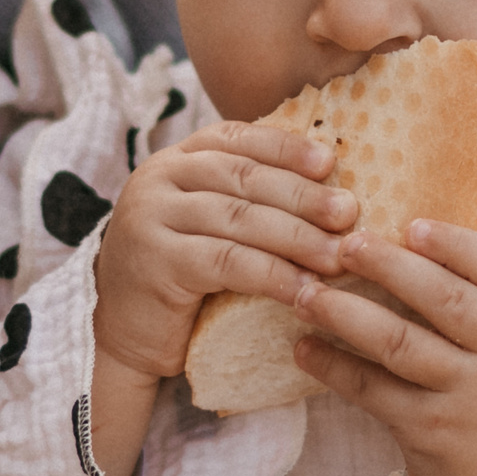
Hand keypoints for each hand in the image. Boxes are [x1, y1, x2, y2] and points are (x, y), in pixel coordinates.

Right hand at [88, 121, 356, 475]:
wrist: (127, 336)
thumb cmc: (183, 277)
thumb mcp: (211, 224)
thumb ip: (249, 198)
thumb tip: (333, 188)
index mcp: (175, 159)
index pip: (237, 139)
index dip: (286, 148)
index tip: (330, 163)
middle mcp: (157, 178)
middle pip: (244, 178)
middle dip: (303, 196)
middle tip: (349, 214)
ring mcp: (151, 217)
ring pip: (240, 219)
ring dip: (297, 237)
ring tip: (339, 255)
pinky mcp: (156, 262)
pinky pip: (227, 262)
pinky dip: (273, 275)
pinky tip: (305, 289)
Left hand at [292, 221, 476, 475]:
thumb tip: (401, 234)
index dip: (456, 245)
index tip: (411, 224)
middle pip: (446, 301)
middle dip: (390, 267)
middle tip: (343, 244)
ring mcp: (468, 396)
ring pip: (401, 344)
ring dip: (346, 314)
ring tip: (304, 292)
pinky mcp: (431, 431)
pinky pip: (374, 391)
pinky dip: (334, 368)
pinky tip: (303, 349)